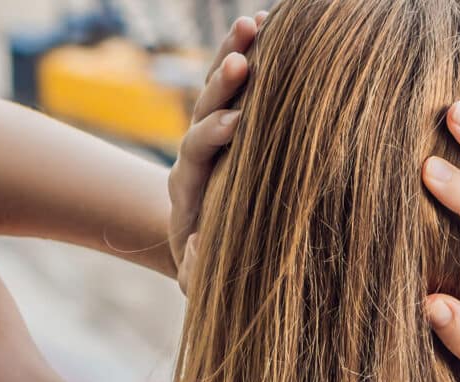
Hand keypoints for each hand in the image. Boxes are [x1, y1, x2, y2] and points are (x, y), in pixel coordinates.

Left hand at [168, 12, 266, 293]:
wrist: (199, 243)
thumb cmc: (208, 264)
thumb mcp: (200, 277)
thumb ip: (197, 269)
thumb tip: (199, 246)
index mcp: (187, 185)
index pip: (195, 151)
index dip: (212, 135)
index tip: (236, 123)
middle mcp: (195, 151)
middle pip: (202, 107)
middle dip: (222, 84)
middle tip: (243, 61)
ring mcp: (212, 132)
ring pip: (219, 87)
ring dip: (236, 53)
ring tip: (257, 23)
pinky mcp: (230, 121)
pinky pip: (239, 85)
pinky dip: (254, 56)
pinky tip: (272, 26)